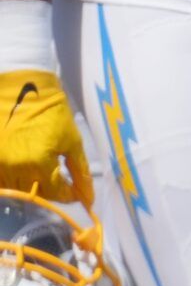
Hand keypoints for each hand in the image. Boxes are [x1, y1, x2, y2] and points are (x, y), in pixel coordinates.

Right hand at [0, 70, 92, 206]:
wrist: (24, 90)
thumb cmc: (52, 112)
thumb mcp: (72, 139)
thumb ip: (79, 169)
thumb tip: (87, 195)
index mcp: (39, 161)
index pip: (56, 192)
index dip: (69, 195)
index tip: (78, 193)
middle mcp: (16, 168)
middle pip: (37, 194)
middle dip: (52, 191)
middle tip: (62, 182)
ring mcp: (0, 166)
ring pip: (19, 190)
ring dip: (34, 185)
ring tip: (43, 171)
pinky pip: (5, 182)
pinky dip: (17, 180)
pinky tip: (27, 168)